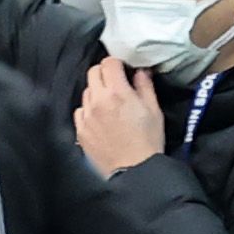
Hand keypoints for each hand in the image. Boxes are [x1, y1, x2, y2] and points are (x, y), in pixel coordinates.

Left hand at [74, 58, 164, 175]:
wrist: (133, 170)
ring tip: (110, 103)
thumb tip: (140, 71)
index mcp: (117, 93)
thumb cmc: (148, 140)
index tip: (123, 70)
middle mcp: (97, 101)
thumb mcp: (153, 109)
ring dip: (96, 92)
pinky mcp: (79, 130)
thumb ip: (145, 86)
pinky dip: (88, 109)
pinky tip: (100, 118)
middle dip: (105, 73)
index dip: (117, 63)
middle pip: (93, 73)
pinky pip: (80, 111)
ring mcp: (85, 116)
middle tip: (116, 82)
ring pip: (86, 92)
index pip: (108, 63)